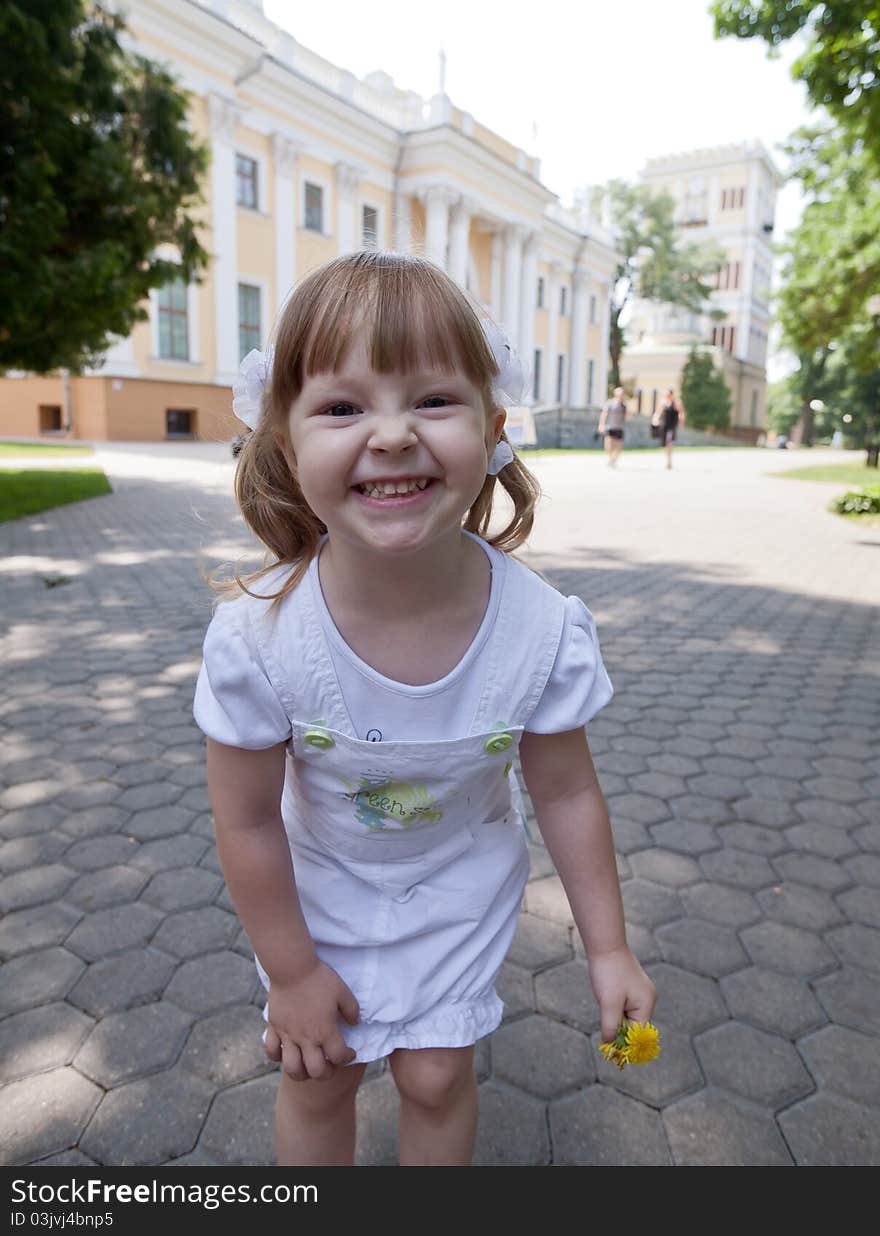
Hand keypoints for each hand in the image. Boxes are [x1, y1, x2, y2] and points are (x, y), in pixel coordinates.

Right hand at [264, 958, 359, 1081]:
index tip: (350, 1052)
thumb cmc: (319, 978)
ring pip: (292, 1068)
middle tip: (330, 1064)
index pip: (339, 1057)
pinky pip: (271, 1051)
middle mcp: (306, 1038)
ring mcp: (288, 1034)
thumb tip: (354, 1024)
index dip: (348, 1058)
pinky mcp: (274, 1027)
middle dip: (326, 1073)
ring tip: (307, 1065)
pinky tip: (286, 1052)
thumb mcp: (343, 992)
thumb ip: (352, 1010)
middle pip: (316, 1071)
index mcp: (325, 1030)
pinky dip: (277, 1057)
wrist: (292, 967)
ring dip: (302, 1072)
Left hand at [587, 946, 656, 1042]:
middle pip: (634, 1026)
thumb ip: (611, 1026)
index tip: (610, 1048)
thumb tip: (610, 1045)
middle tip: (604, 1023)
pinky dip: (615, 1008)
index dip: (624, 1041)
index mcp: (646, 1004)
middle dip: (619, 1028)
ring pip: (628, 1016)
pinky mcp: (632, 986)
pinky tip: (606, 997)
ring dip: (615, 1017)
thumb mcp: (608, 1003)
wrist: (605, 945)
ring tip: (605, 1001)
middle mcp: (648, 999)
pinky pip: (624, 1005)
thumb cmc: (608, 973)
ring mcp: (641, 992)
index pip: (638, 1033)